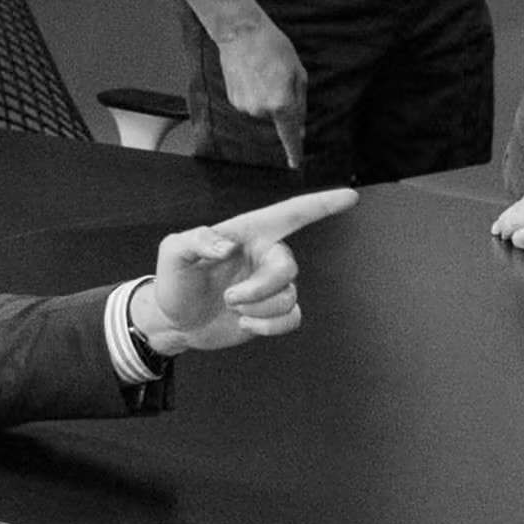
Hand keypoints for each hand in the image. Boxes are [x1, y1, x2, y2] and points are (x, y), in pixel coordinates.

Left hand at [143, 187, 356, 352]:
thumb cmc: (174, 281)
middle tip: (229, 297)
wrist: (174, 321)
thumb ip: (195, 240)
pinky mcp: (272, 311)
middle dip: (260, 288)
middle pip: (288, 266)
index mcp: (247, 234)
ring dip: (257, 308)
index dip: (322, 204)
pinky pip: (292, 318)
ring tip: (231, 308)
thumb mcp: (173, 253)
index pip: (291, 214)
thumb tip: (225, 247)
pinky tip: (246, 323)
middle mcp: (264, 256)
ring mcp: (271, 285)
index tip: (350, 197)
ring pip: (288, 296)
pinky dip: (270, 326)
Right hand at [211, 14, 308, 169]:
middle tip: (281, 79)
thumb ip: (300, 103)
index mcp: (281, 103)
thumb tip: (299, 127)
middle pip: (279, 119)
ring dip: (269, 98)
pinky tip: (254, 75)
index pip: (290, 136)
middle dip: (283, 105)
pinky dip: (256, 94)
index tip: (295, 164)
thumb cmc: (272, 46)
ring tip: (266, 74)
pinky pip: (251, 104)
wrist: (241, 32)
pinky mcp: (233, 100)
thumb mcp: (298, 72)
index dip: (294, 152)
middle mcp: (261, 109)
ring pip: (265, 111)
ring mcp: (245, 106)